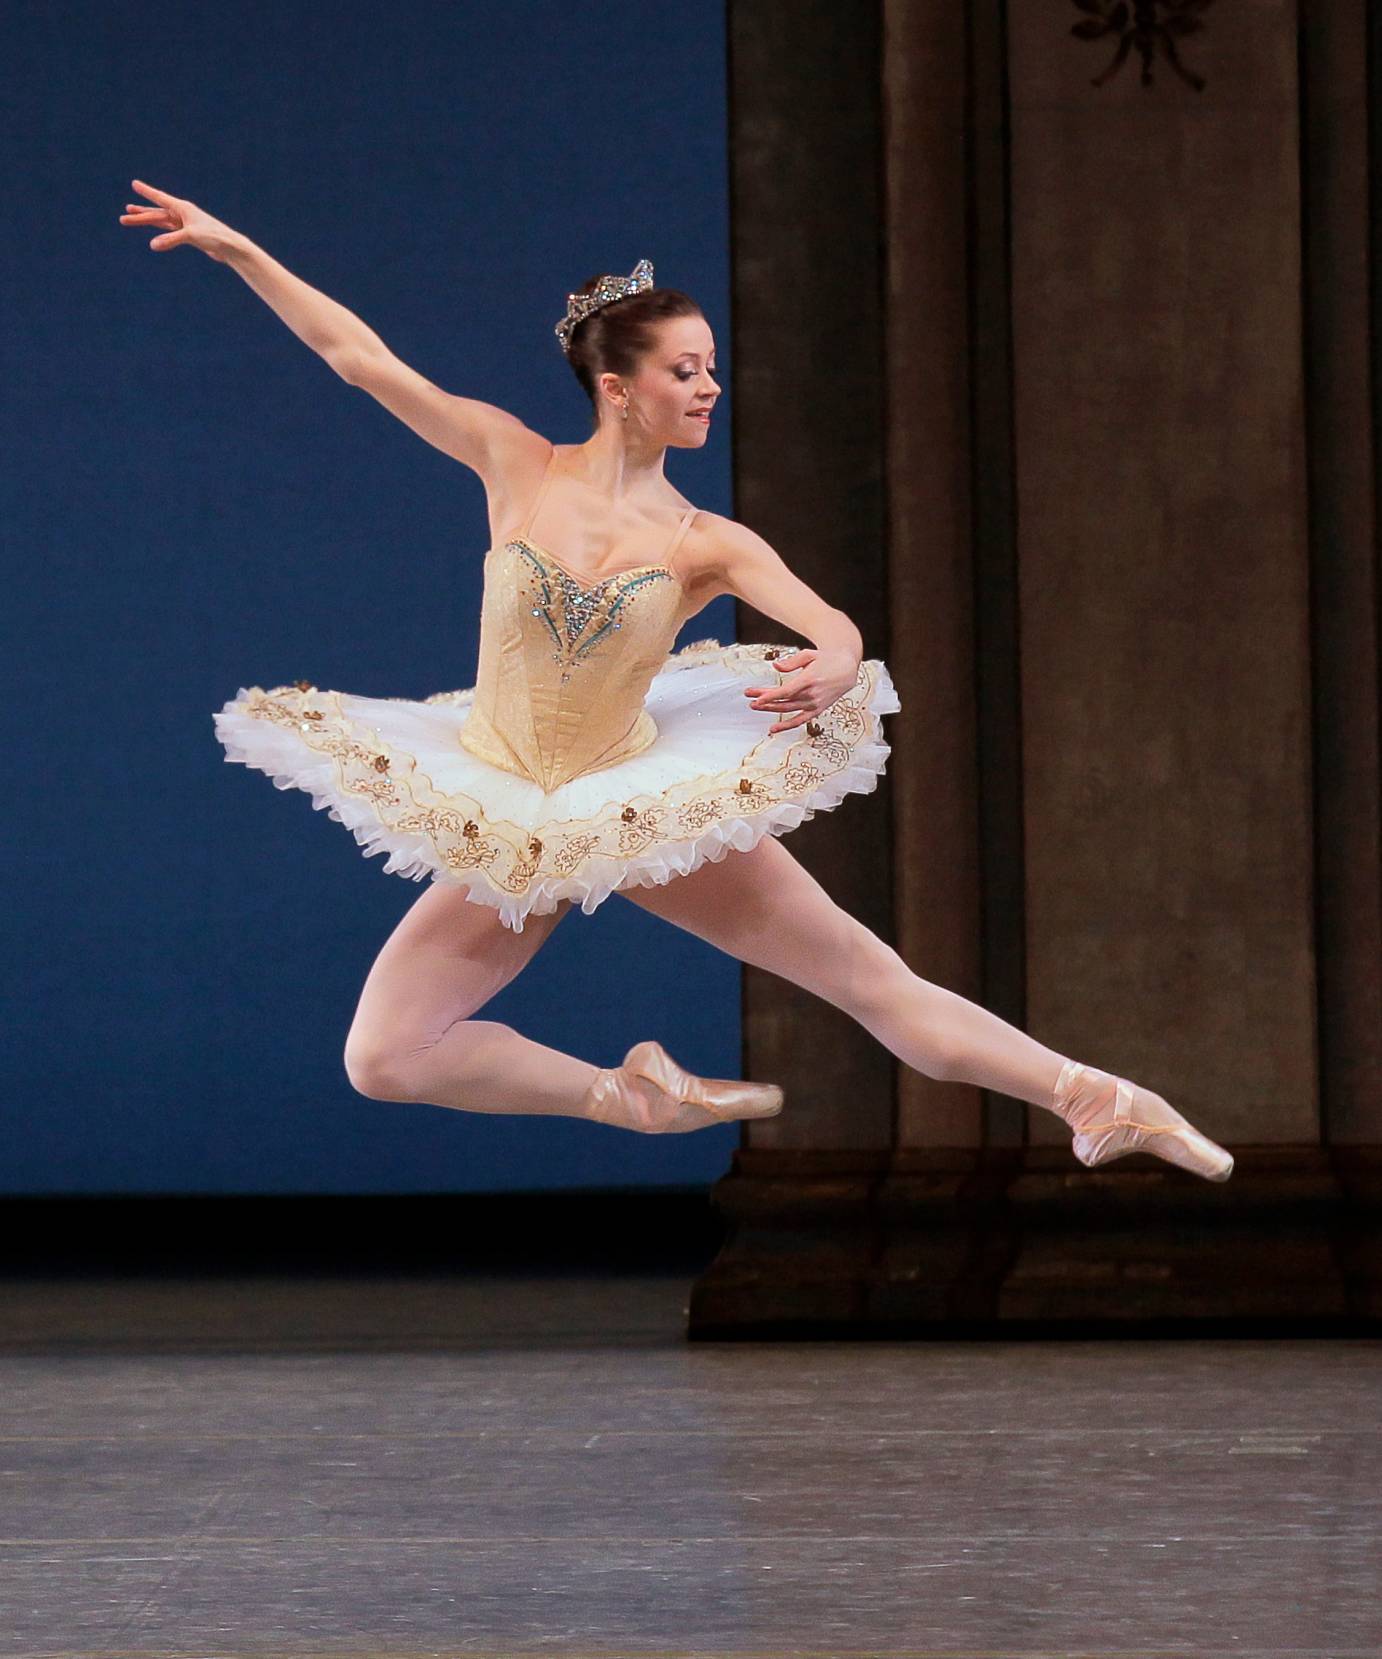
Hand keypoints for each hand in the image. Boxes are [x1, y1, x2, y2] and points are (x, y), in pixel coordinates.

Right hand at [118, 178, 238, 261]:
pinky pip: (169, 232)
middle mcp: (182, 214)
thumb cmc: (214, 237)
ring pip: (161, 222)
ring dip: (146, 222)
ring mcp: (185, 224)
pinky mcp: (189, 235)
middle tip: (123, 216)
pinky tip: (152, 236)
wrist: (230, 247)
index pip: (160, 198)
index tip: (135, 184)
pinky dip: (160, 233)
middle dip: (140, 215)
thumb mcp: (190, 236)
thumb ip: (170, 240)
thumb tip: (152, 245)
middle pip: (156, 213)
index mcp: (183, 208)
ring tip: (130, 221)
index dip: (147, 192)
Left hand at [741, 646, 859, 734]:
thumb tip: (775, 666)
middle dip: (764, 701)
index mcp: (809, 680)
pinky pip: (800, 721)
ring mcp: (814, 704)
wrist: (847, 668)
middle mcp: (812, 694)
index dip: (770, 696)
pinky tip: (773, 729)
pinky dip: (786, 726)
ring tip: (755, 706)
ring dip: (771, 710)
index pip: (786, 691)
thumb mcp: (809, 655)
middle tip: (750, 699)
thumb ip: (791, 662)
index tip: (757, 698)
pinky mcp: (817, 710)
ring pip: (788, 710)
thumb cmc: (827, 659)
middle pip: (783, 701)